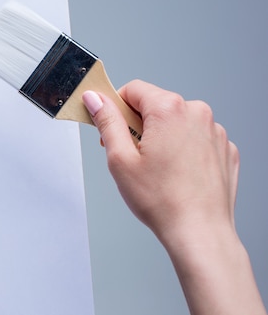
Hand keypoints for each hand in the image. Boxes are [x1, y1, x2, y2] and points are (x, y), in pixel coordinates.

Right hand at [82, 81, 265, 314]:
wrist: (200, 232)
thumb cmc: (161, 200)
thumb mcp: (120, 158)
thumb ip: (107, 121)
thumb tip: (95, 98)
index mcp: (169, 109)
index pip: (133, 89)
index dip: (116, 107)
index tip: (110, 128)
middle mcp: (197, 113)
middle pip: (156, 105)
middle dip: (138, 124)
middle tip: (131, 156)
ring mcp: (215, 131)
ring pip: (177, 122)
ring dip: (162, 136)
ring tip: (157, 169)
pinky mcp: (225, 149)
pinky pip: (196, 137)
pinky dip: (183, 149)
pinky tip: (177, 173)